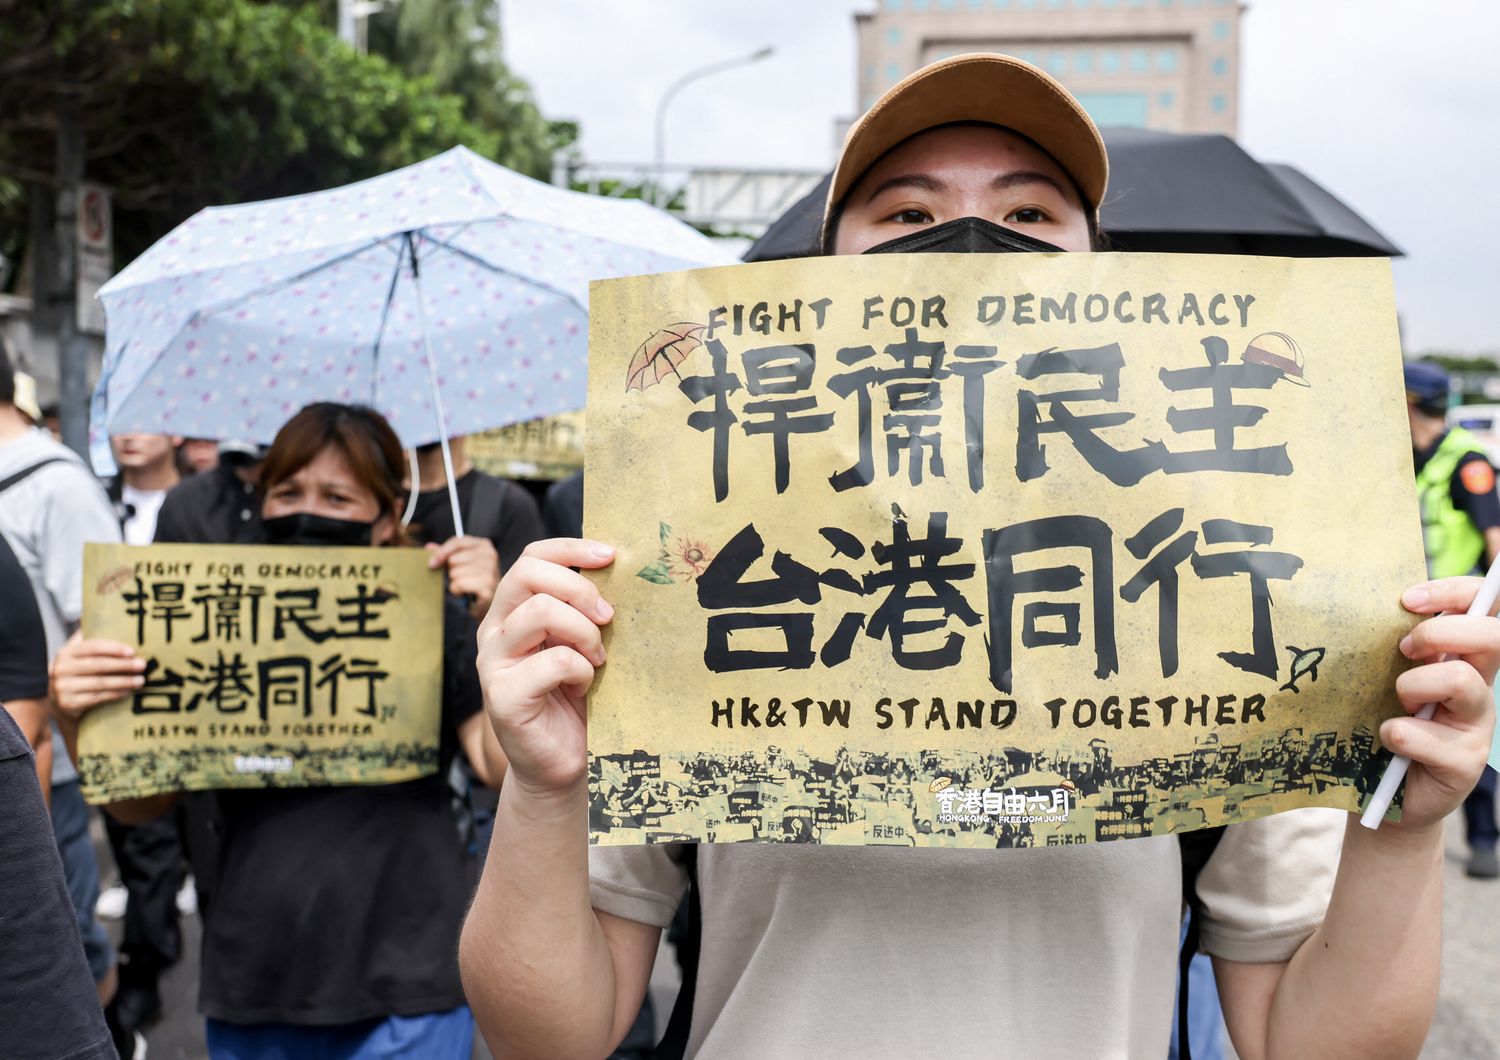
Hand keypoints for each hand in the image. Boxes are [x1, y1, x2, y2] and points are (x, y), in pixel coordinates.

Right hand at [50, 633, 144, 719]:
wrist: (59, 703)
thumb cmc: (76, 674)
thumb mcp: (77, 656)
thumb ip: (88, 640)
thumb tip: (108, 616)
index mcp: (66, 653)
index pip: (92, 647)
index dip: (113, 648)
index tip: (132, 651)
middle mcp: (61, 669)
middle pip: (98, 665)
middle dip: (123, 665)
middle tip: (142, 665)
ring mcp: (62, 687)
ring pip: (100, 682)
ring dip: (123, 681)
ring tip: (141, 680)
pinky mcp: (68, 703)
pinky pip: (97, 697)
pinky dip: (115, 694)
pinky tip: (128, 692)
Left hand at [427, 535, 500, 618]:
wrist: (488, 603)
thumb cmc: (473, 580)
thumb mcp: (460, 563)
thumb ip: (446, 553)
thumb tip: (429, 547)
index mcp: (484, 545)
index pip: (456, 542)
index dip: (441, 552)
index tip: (431, 564)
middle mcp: (489, 554)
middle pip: (453, 559)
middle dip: (452, 571)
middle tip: (462, 578)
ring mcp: (490, 569)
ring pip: (454, 573)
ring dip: (455, 582)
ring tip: (465, 586)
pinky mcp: (487, 585)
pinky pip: (458, 584)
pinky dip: (457, 590)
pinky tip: (465, 593)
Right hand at [475, 538, 613, 797]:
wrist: (562, 764)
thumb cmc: (576, 700)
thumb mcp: (582, 644)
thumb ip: (585, 611)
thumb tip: (620, 570)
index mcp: (513, 611)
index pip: (531, 557)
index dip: (569, 548)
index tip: (609, 554)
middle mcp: (495, 631)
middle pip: (528, 573)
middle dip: (579, 587)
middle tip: (608, 616)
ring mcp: (493, 662)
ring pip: (540, 612)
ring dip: (583, 631)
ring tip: (598, 658)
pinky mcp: (503, 695)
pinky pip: (552, 661)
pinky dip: (580, 670)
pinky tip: (583, 687)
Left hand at [1385, 576, 1499, 831]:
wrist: (1385, 791)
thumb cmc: (1385, 722)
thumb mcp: (1389, 677)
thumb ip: (1399, 646)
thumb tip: (1381, 605)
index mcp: (1465, 659)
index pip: (1486, 608)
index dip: (1457, 592)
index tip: (1409, 599)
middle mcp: (1480, 687)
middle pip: (1492, 636)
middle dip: (1440, 633)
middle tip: (1404, 650)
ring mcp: (1477, 726)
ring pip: (1460, 680)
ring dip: (1414, 685)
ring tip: (1396, 704)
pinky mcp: (1465, 763)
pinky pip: (1425, 735)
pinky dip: (1396, 734)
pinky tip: (1387, 741)